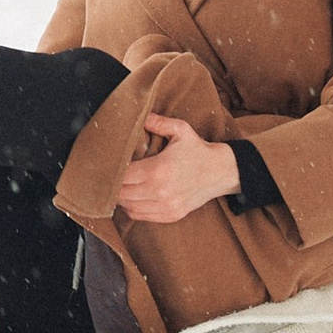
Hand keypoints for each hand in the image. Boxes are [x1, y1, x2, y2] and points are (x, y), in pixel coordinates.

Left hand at [111, 109, 239, 224]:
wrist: (221, 172)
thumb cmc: (198, 150)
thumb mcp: (181, 130)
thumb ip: (158, 123)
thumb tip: (140, 117)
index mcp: (159, 170)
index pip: (123, 176)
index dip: (113, 171)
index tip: (110, 165)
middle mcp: (160, 191)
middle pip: (122, 193)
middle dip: (114, 185)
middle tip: (112, 175)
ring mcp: (166, 206)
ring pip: (128, 207)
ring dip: (121, 197)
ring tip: (122, 185)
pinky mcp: (170, 215)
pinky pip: (140, 216)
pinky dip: (132, 208)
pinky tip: (133, 196)